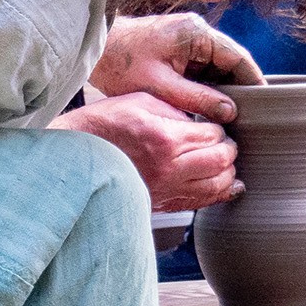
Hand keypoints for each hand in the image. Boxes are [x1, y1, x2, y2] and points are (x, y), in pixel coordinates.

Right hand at [53, 92, 240, 210]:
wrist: (76, 158)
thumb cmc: (103, 126)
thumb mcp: (140, 102)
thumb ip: (175, 110)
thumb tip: (199, 120)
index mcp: (166, 138)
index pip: (213, 135)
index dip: (219, 129)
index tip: (214, 126)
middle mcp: (170, 167)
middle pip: (221, 161)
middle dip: (228, 150)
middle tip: (225, 143)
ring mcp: (167, 189)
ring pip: (217, 185)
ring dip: (228, 172)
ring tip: (225, 162)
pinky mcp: (162, 203)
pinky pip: (201, 203)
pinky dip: (220, 194)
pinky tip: (228, 186)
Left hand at [86, 11, 261, 120]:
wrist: (94, 50)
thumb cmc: (121, 64)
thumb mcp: (161, 86)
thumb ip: (197, 99)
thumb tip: (230, 112)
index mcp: (197, 33)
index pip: (238, 57)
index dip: (253, 81)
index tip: (265, 103)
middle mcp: (197, 32)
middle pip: (230, 63)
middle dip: (238, 89)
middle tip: (249, 117)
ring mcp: (188, 40)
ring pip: (217, 69)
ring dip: (222, 90)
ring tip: (231, 117)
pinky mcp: (179, 50)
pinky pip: (202, 70)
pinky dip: (207, 88)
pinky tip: (209, 109)